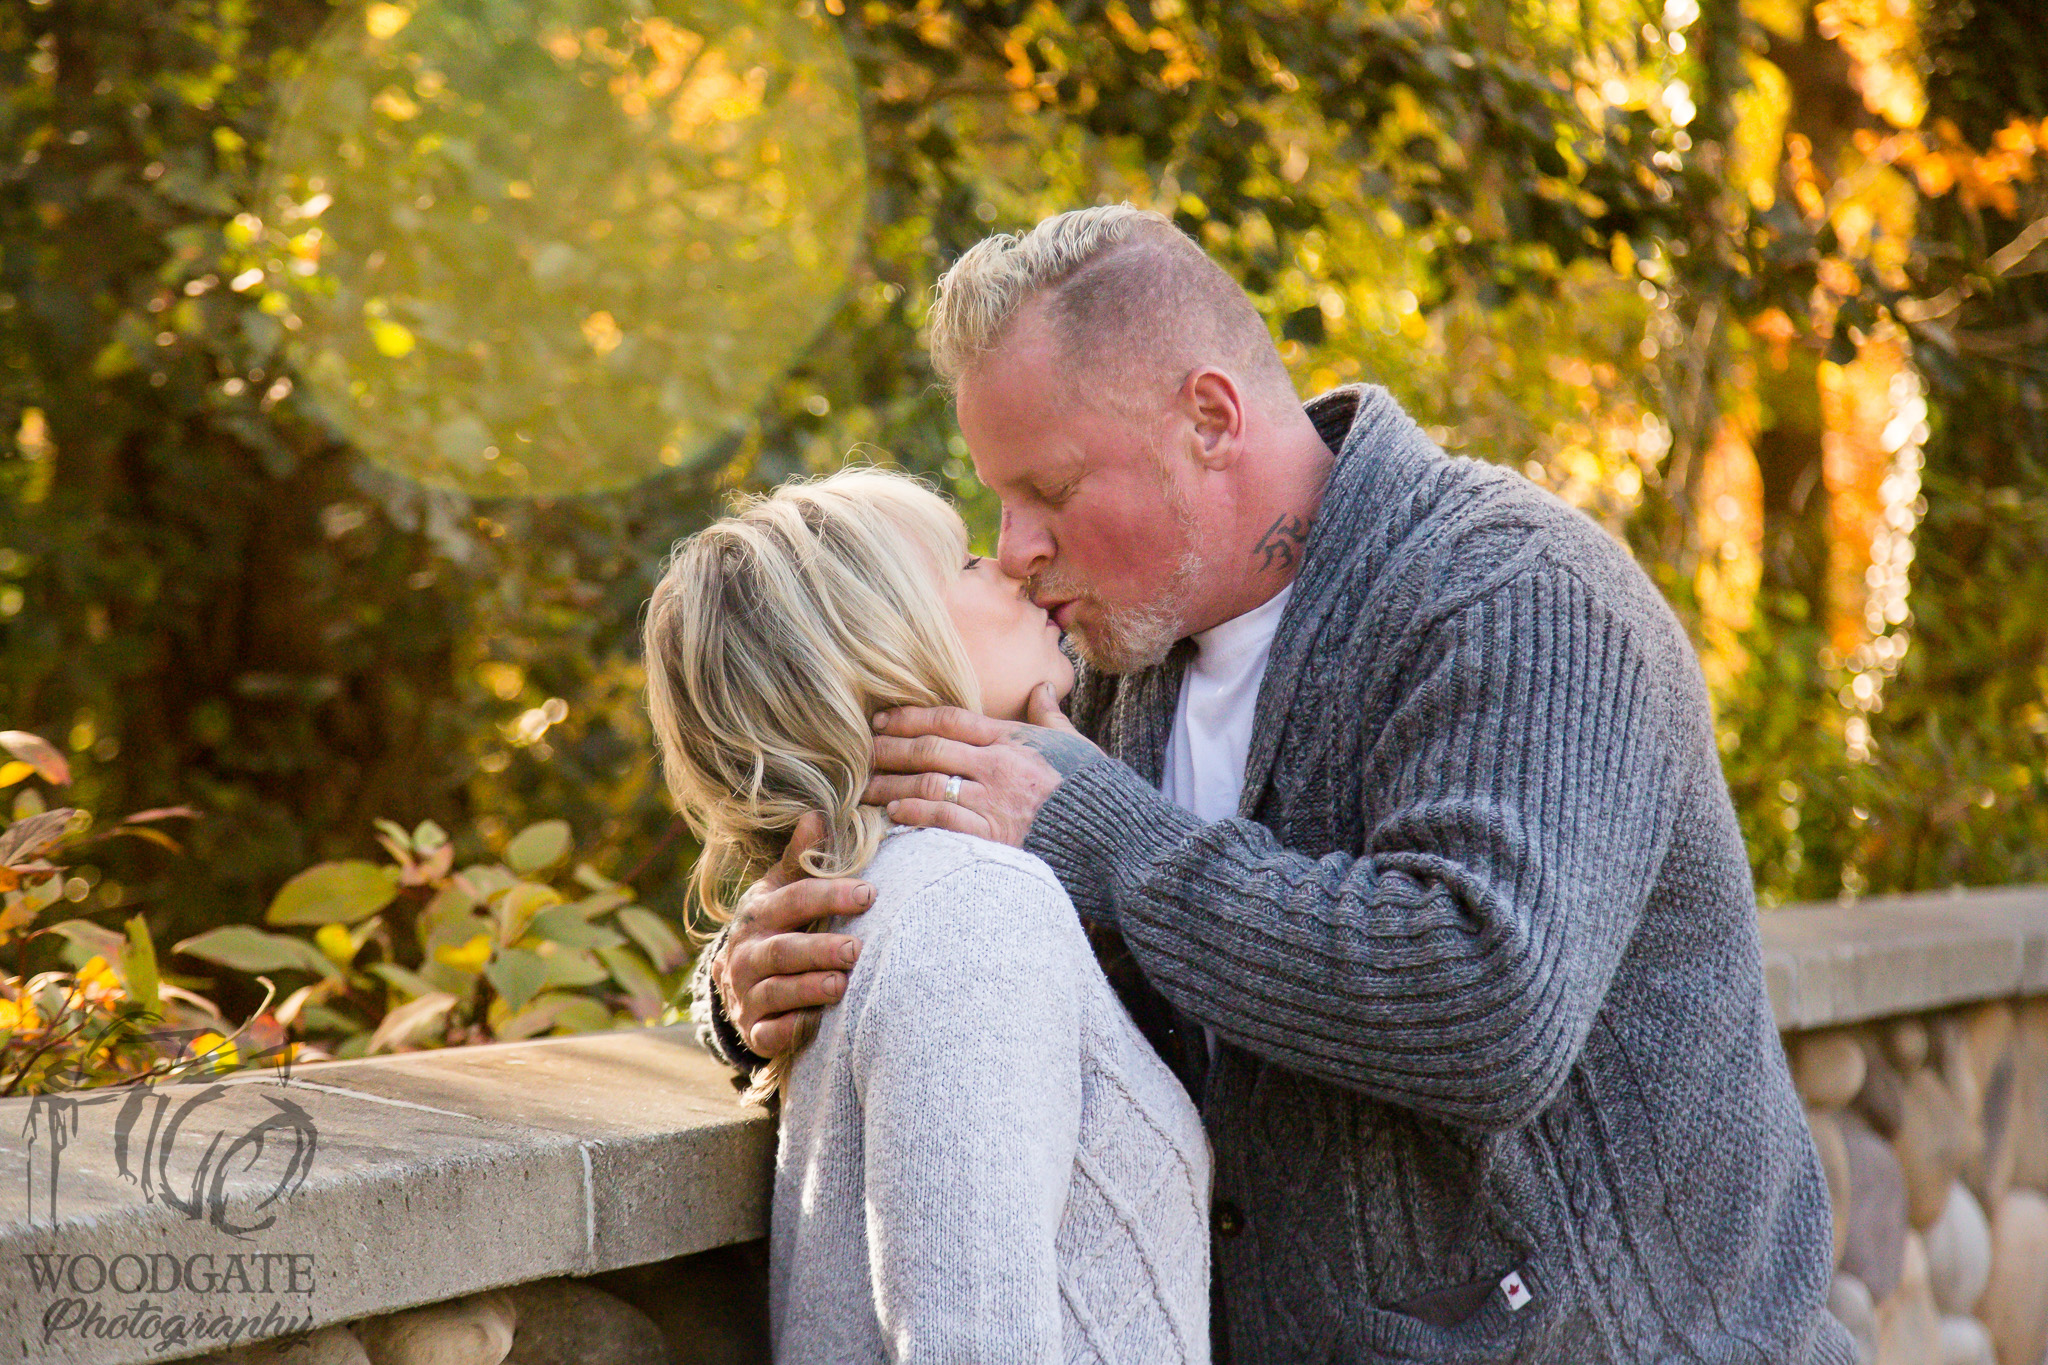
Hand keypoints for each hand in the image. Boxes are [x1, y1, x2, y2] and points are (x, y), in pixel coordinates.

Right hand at [714, 812, 875, 1056]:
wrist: (737, 980)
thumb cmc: (775, 925)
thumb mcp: (781, 889)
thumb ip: (801, 858)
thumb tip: (817, 813)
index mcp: (758, 913)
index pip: (793, 900)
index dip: (829, 896)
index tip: (868, 894)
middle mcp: (746, 953)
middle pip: (782, 950)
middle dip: (819, 949)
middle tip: (857, 949)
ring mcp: (747, 994)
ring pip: (776, 991)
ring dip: (809, 988)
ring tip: (842, 984)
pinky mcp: (753, 1030)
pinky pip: (770, 1033)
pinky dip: (793, 1028)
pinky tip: (819, 1023)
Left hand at [861, 683, 1102, 846]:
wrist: (1116, 836)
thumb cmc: (1095, 790)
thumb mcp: (1075, 744)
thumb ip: (1049, 716)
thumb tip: (1041, 687)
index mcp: (1013, 739)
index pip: (951, 719)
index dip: (911, 716)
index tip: (882, 719)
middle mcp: (998, 765)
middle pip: (931, 748)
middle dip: (891, 747)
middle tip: (861, 749)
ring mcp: (995, 800)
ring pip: (929, 782)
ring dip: (892, 782)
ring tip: (866, 785)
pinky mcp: (995, 836)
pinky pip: (944, 819)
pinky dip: (915, 813)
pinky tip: (895, 812)